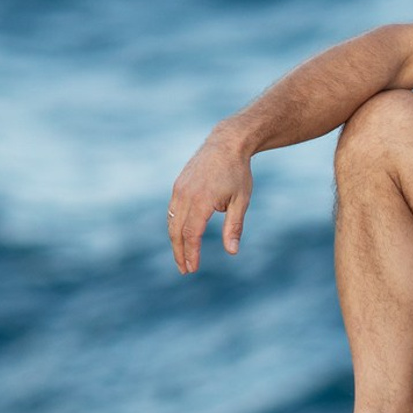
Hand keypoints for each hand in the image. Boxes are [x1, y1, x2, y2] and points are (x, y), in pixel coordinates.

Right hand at [167, 135, 252, 272]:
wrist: (227, 143)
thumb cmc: (238, 173)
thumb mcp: (241, 200)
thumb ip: (234, 227)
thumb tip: (232, 252)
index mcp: (202, 200)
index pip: (192, 234)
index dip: (191, 253)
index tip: (193, 269)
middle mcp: (186, 195)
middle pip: (177, 231)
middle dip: (179, 252)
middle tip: (184, 270)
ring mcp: (179, 188)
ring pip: (172, 221)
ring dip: (175, 240)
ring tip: (182, 256)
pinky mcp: (178, 184)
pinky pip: (172, 210)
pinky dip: (174, 225)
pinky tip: (181, 235)